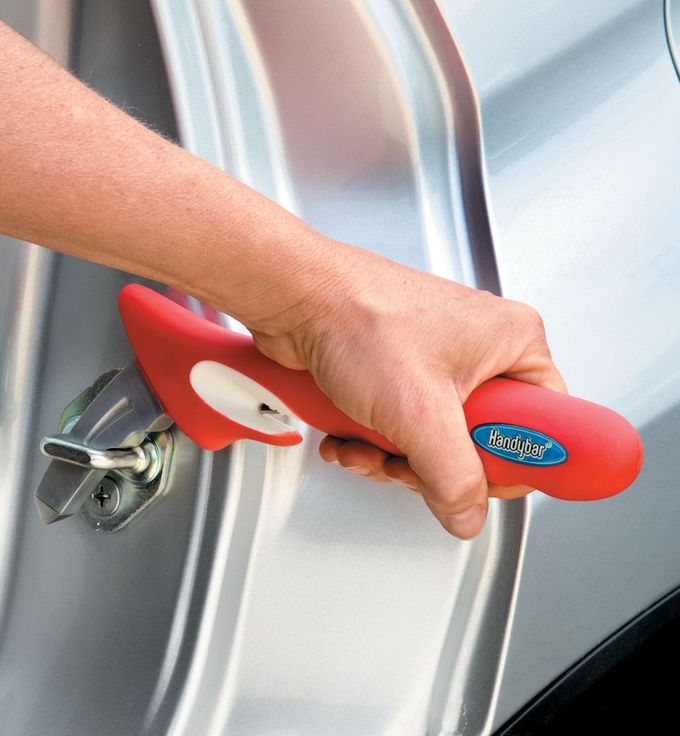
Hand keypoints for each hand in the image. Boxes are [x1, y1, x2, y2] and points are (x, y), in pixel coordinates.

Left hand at [251, 238, 565, 540]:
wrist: (294, 299)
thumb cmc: (356, 318)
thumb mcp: (419, 412)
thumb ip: (452, 476)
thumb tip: (467, 512)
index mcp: (512, 343)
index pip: (545, 425)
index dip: (515, 461)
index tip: (485, 480)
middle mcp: (480, 351)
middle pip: (483, 443)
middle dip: (434, 465)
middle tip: (411, 458)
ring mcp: (437, 364)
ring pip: (436, 443)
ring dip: (395, 458)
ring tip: (369, 444)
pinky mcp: (400, 376)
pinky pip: (403, 429)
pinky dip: (374, 443)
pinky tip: (350, 436)